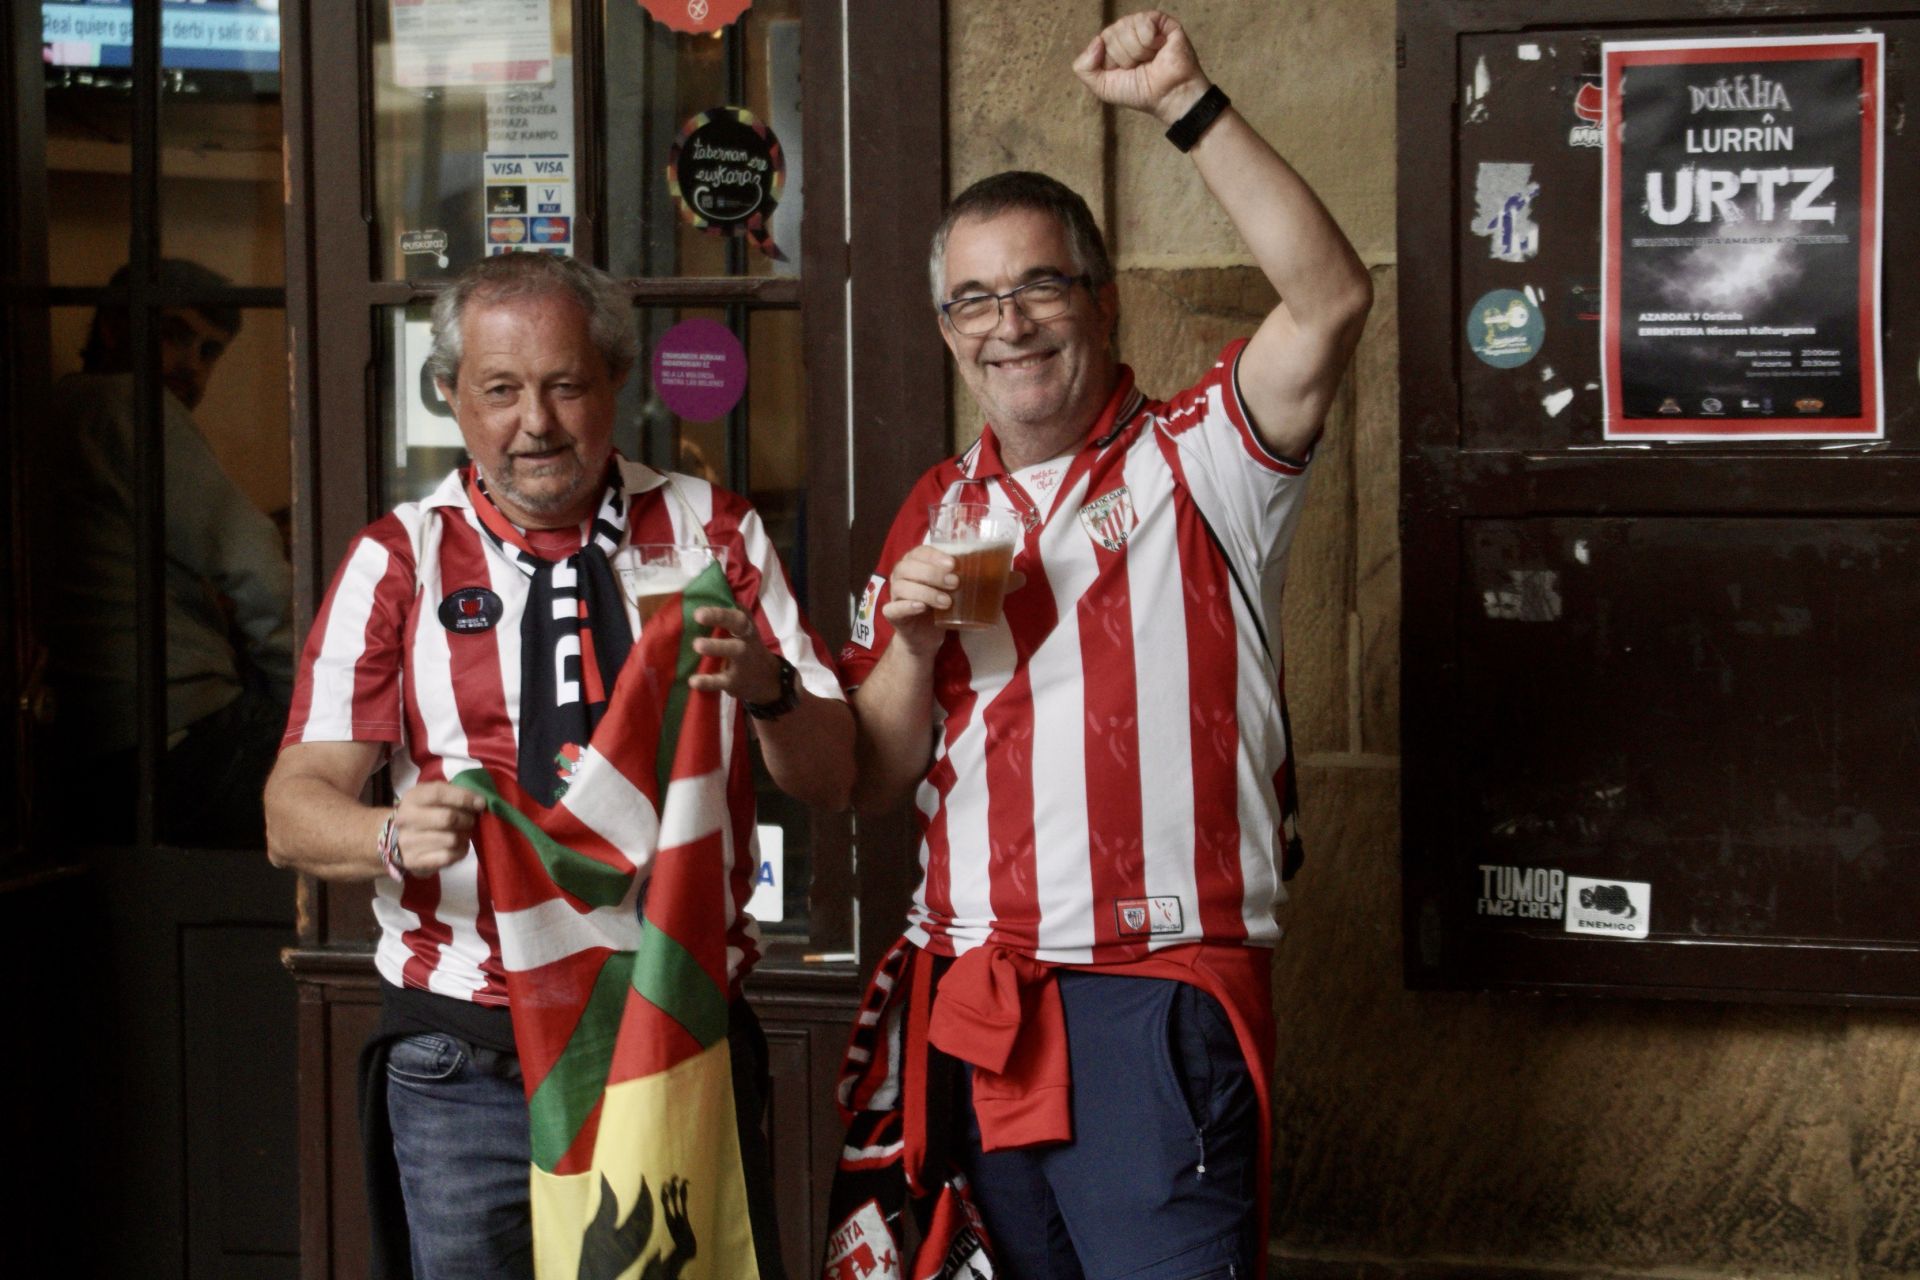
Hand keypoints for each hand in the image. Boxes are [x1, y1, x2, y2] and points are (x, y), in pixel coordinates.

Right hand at [392, 781, 485, 874]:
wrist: (397, 840)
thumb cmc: (424, 813)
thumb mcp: (432, 797)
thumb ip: (453, 794)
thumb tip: (480, 802)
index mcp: (412, 798)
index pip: (439, 793)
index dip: (464, 797)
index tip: (481, 803)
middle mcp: (406, 819)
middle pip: (448, 818)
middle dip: (467, 819)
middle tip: (471, 821)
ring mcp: (408, 841)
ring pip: (451, 839)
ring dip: (465, 836)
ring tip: (464, 833)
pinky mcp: (414, 861)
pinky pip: (448, 857)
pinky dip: (461, 851)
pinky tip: (459, 846)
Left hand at [688, 606, 782, 703]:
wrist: (768, 680)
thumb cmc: (745, 648)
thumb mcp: (741, 632)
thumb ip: (723, 618)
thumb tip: (694, 600)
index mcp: (745, 626)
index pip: (735, 612)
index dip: (719, 609)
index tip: (699, 609)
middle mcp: (746, 639)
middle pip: (738, 624)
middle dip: (720, 617)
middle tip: (698, 614)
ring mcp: (743, 660)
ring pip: (733, 650)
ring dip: (716, 646)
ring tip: (697, 644)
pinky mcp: (736, 681)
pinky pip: (722, 680)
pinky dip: (708, 681)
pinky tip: (693, 681)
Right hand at [881, 544, 958, 656]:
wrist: (926, 636)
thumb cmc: (940, 606)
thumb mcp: (951, 589)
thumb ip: (957, 577)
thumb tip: (980, 567)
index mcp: (914, 564)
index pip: (919, 552)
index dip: (934, 556)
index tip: (952, 564)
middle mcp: (900, 577)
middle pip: (907, 567)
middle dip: (932, 573)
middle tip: (954, 583)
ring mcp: (894, 595)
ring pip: (901, 587)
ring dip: (925, 592)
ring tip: (946, 602)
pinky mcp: (892, 615)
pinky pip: (893, 608)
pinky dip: (907, 606)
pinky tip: (922, 607)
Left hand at [1071, 10, 1210, 126]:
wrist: (1168, 96)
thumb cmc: (1139, 93)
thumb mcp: (1102, 87)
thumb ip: (1084, 68)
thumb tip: (1096, 40)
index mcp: (1113, 45)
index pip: (1100, 41)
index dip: (1110, 61)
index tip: (1125, 73)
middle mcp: (1128, 32)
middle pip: (1111, 33)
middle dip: (1124, 57)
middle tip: (1140, 67)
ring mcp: (1144, 26)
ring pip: (1126, 27)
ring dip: (1138, 52)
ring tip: (1151, 60)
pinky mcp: (1161, 22)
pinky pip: (1143, 21)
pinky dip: (1149, 41)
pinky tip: (1159, 49)